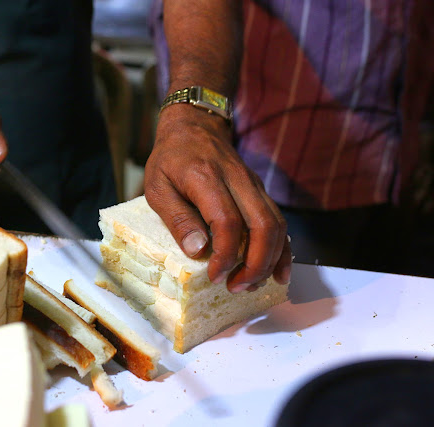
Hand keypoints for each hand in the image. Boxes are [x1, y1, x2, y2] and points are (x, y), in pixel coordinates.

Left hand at [144, 105, 291, 292]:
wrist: (194, 126)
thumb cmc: (171, 159)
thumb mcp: (157, 186)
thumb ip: (176, 217)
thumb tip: (197, 250)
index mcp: (206, 177)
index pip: (226, 220)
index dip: (225, 254)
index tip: (215, 276)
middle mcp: (237, 180)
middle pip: (262, 225)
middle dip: (255, 264)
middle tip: (237, 287)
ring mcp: (253, 185)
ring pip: (276, 225)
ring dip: (270, 260)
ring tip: (253, 285)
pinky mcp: (260, 192)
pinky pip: (278, 221)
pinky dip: (282, 249)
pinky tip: (278, 272)